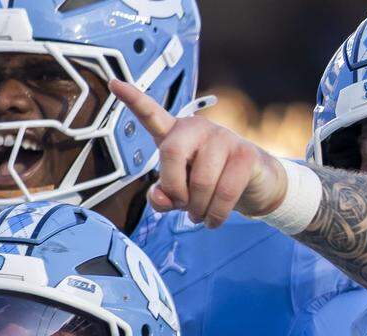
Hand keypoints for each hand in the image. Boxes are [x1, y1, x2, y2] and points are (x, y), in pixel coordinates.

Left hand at [110, 79, 287, 227]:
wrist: (253, 186)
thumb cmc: (209, 186)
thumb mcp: (180, 194)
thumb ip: (162, 197)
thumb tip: (161, 198)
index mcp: (176, 134)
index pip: (152, 114)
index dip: (134, 100)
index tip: (113, 84)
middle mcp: (197, 128)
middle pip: (171, 153)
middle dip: (175, 189)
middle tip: (182, 205)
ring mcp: (223, 137)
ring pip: (201, 181)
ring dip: (198, 209)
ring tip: (200, 215)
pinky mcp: (245, 154)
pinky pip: (225, 192)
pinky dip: (216, 215)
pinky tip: (214, 221)